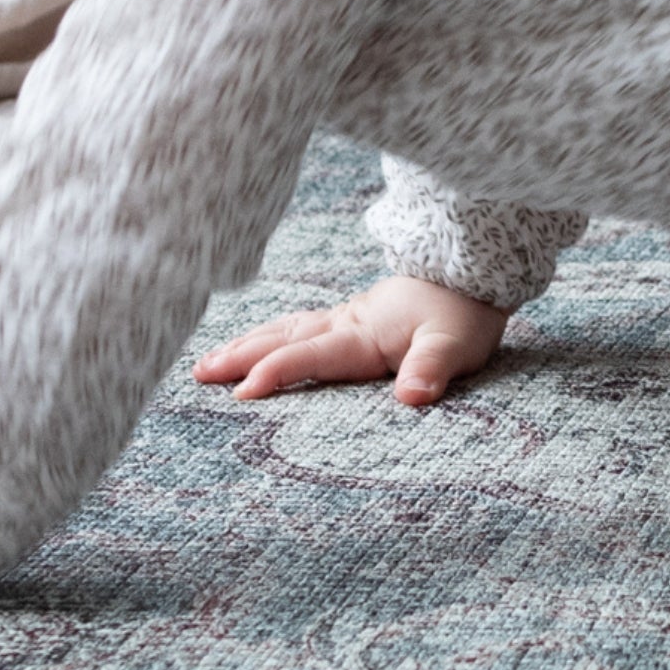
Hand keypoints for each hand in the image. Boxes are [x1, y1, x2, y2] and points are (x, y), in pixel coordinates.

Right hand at [194, 273, 507, 408]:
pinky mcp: (349, 318)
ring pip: (283, 330)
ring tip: (207, 363)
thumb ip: (432, 368)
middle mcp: (344, 324)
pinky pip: (295, 326)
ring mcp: (343, 318)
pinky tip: (253, 342)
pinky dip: (266, 334)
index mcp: (363, 334)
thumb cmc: (463, 314)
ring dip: (244, 344)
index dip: (276, 373)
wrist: (471, 272)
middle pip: (281, 339)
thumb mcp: (456, 344)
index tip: (242, 393)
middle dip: (238, 357)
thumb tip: (412, 397)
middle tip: (198, 375)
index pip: (310, 355)